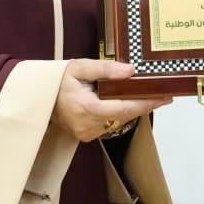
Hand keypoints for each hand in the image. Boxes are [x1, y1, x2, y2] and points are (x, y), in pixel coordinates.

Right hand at [53, 59, 171, 141]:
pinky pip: (108, 123)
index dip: (146, 104)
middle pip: (124, 115)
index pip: (124, 108)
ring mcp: (87, 133)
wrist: (39, 97)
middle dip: (144, 104)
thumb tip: (131, 70)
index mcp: (87, 108)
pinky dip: (116, 112)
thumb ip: (106, 69)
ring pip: (117, 120)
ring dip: (129, 107)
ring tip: (142, 93)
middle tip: (164, 94)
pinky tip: (120, 101)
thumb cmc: (59, 80)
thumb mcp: (80, 68)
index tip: (165, 97)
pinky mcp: (86, 136)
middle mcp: (88, 125)